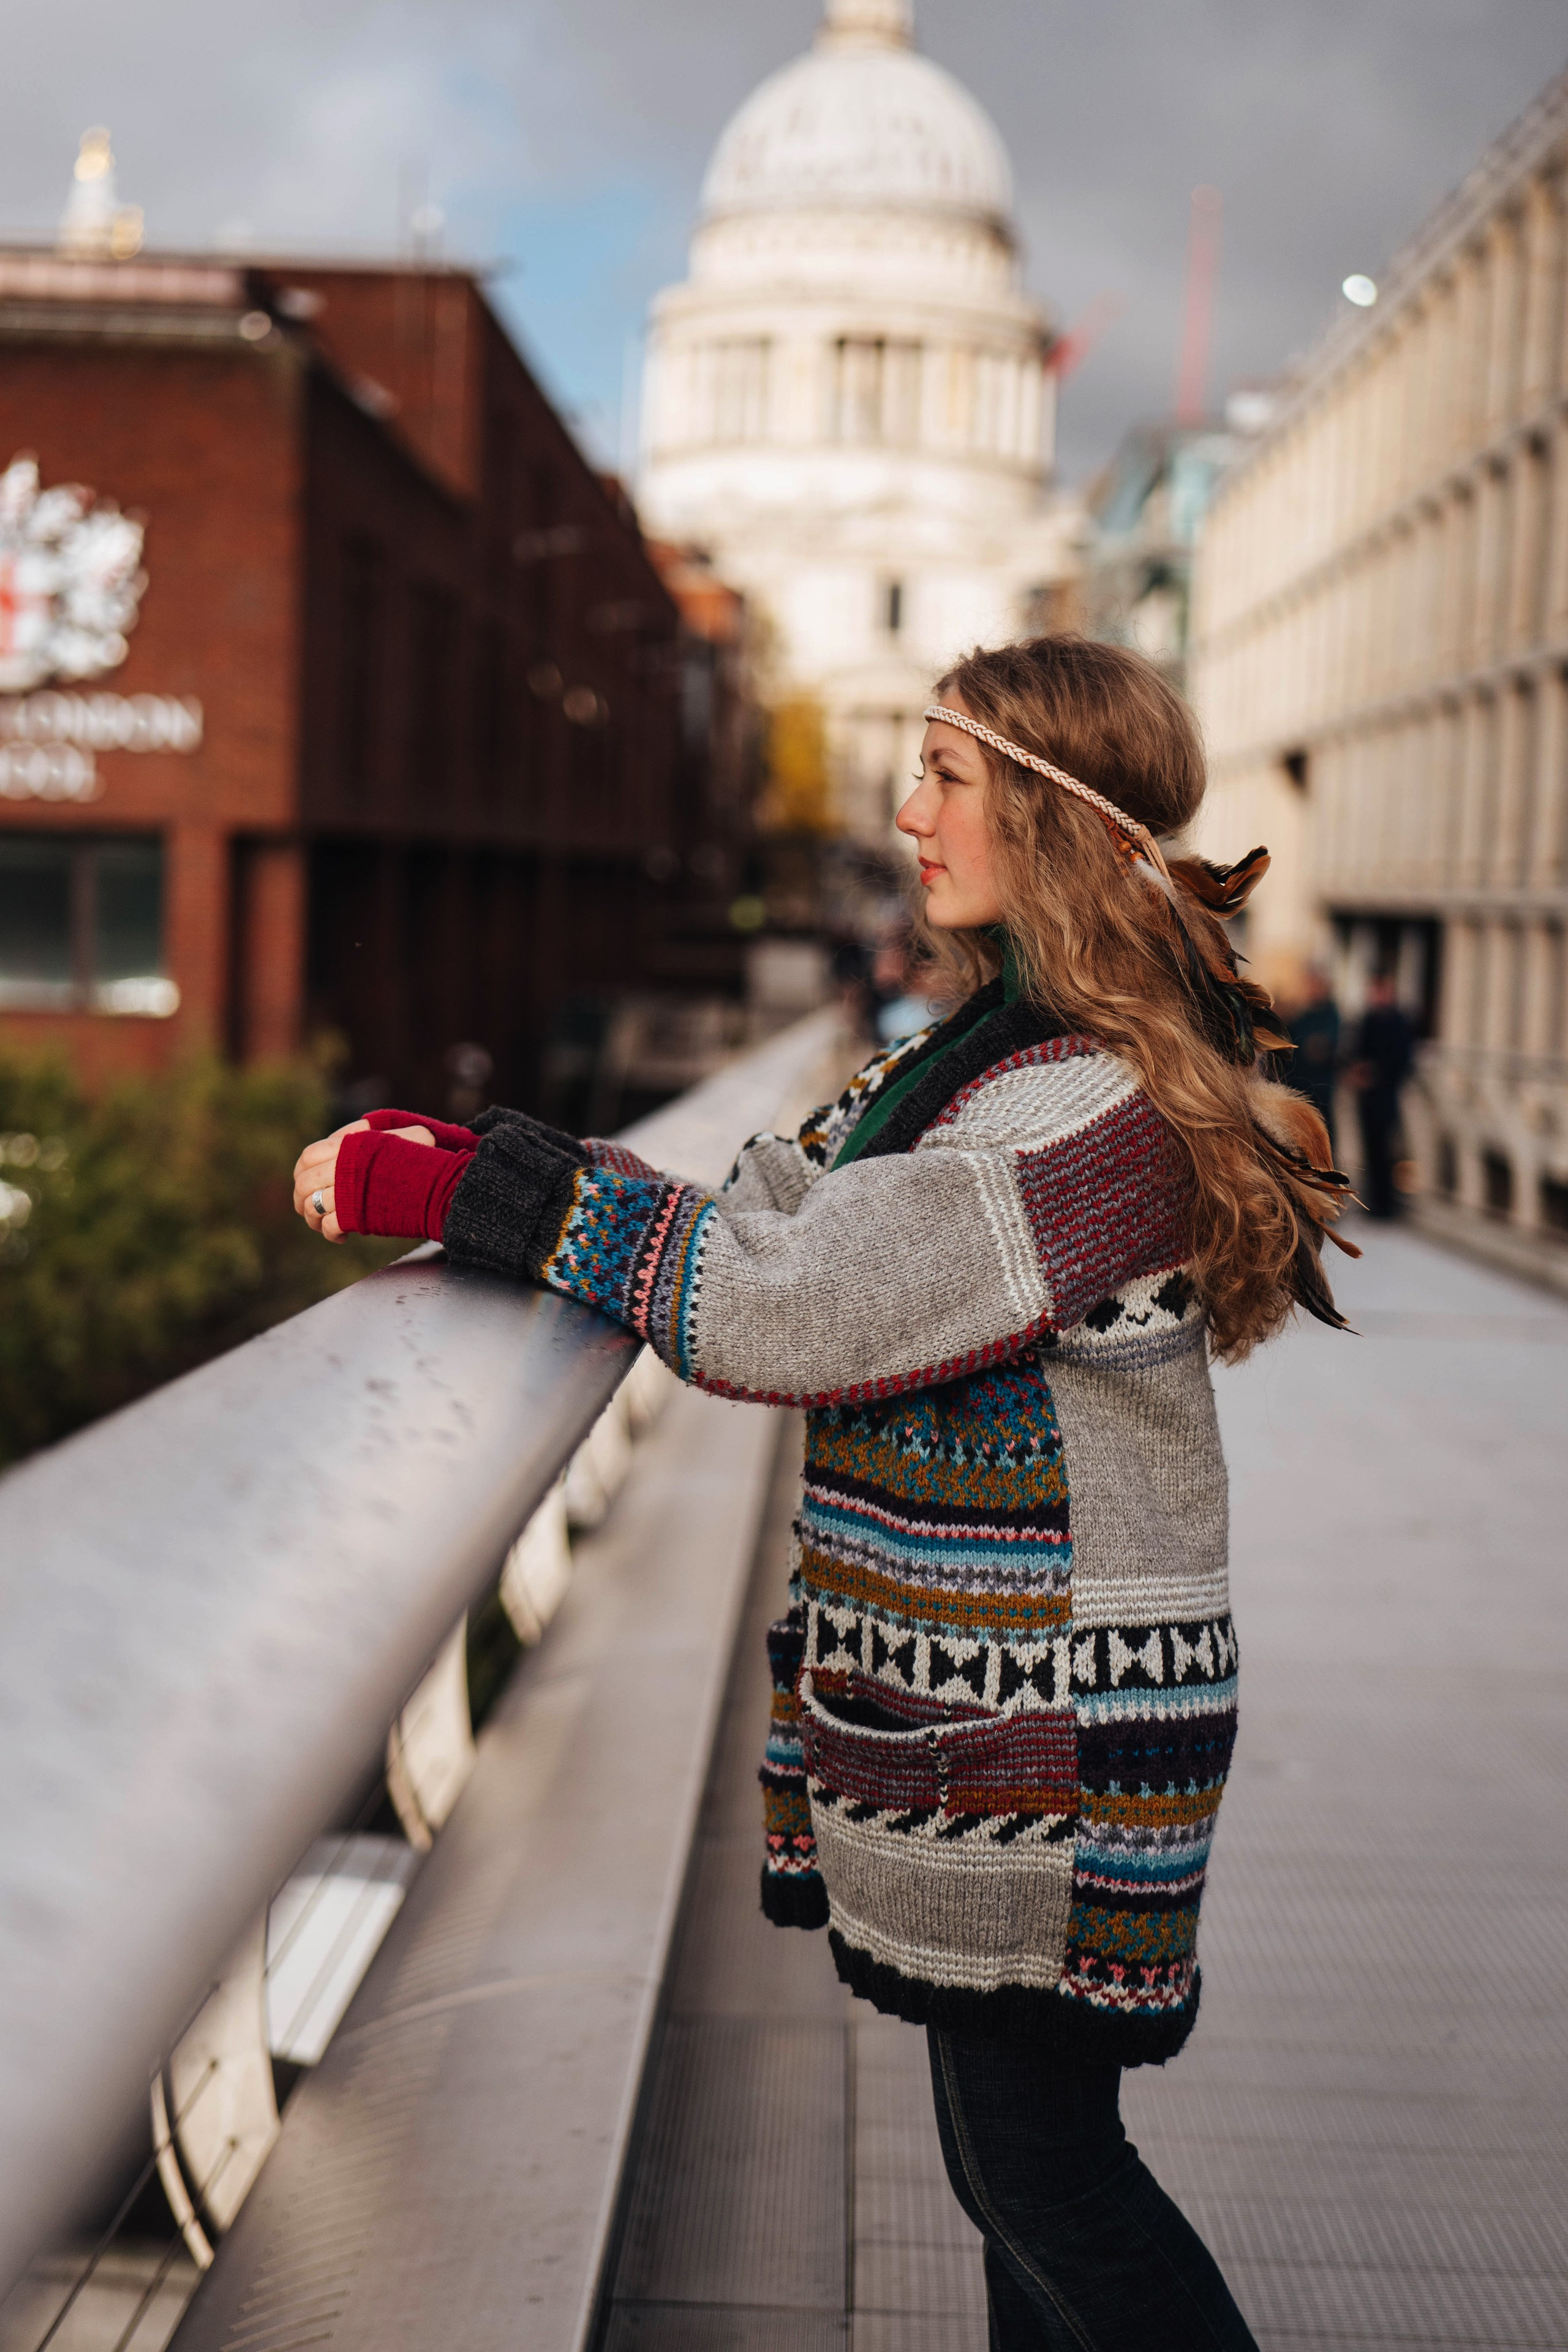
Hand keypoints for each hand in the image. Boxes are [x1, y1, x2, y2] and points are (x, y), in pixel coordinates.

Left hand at [294, 1121, 434, 1239]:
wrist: (441, 1184)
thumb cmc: (424, 1158)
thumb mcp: (400, 1133)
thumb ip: (375, 1131)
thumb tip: (360, 1126)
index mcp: (349, 1146)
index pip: (308, 1157)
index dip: (301, 1172)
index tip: (305, 1181)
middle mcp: (343, 1168)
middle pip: (304, 1185)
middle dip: (301, 1200)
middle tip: (308, 1209)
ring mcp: (347, 1194)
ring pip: (313, 1208)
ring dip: (313, 1220)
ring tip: (322, 1224)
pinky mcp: (356, 1217)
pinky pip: (330, 1226)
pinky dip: (331, 1234)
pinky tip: (341, 1236)